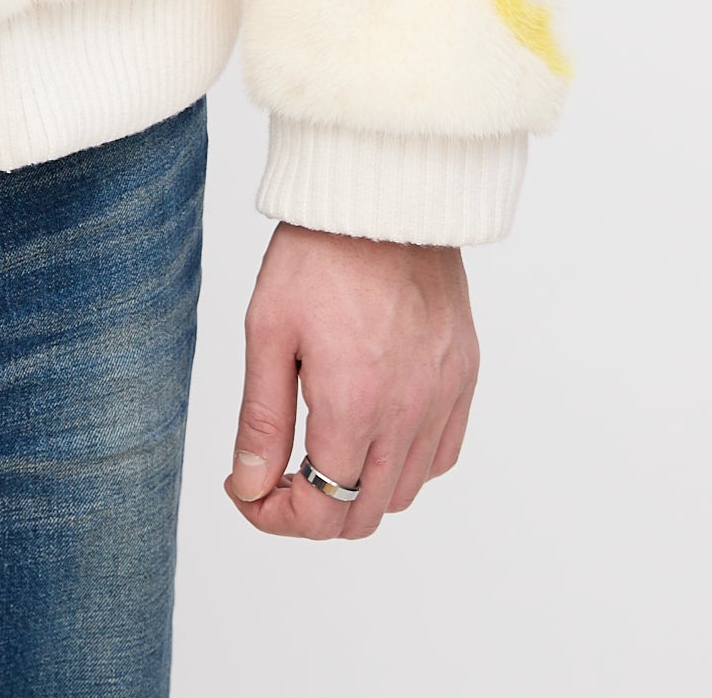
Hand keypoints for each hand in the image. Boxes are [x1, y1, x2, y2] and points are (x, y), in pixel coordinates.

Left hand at [224, 222, 477, 540]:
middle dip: (312, 511)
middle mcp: (408, 412)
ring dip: (359, 491)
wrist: (382, 195)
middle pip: (363, 513)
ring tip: (321, 452)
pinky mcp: (464, 376)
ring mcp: (444, 396)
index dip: (275, 517)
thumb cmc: (319, 253)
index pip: (320, 509)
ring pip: (405, 492)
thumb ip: (261, 420)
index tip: (247, 492)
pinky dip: (407, 465)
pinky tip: (374, 435)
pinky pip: (442, 455)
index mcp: (353, 404)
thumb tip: (249, 487)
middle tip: (277, 476)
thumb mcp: (268, 331)